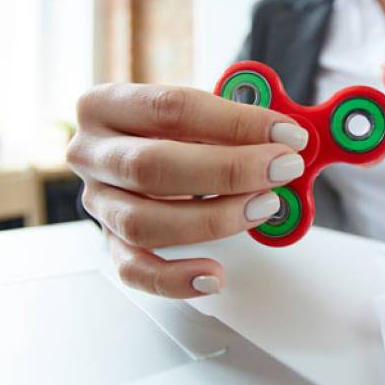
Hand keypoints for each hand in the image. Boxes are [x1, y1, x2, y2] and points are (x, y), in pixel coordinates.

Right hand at [67, 84, 307, 297]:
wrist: (148, 153)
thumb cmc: (177, 130)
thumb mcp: (200, 110)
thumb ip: (239, 120)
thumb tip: (294, 137)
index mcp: (104, 105)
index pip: (169, 108)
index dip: (234, 121)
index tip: (286, 133)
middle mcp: (89, 154)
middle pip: (151, 165)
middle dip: (228, 170)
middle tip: (282, 168)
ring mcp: (97, 203)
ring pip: (143, 222)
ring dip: (212, 219)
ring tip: (264, 208)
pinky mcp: (109, 244)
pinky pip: (135, 270)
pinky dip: (175, 278)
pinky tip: (215, 274)